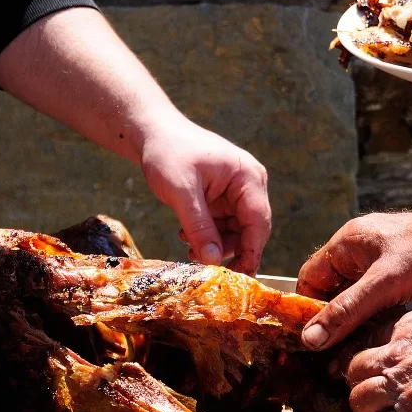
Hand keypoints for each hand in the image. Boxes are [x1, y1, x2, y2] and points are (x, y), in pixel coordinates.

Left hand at [139, 119, 270, 273]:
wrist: (152, 133)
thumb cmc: (168, 153)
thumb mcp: (182, 192)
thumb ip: (199, 227)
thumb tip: (213, 262)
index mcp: (248, 176)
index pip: (259, 221)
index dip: (251, 252)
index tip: (240, 278)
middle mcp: (249, 185)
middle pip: (250, 230)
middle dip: (229, 251)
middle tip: (208, 269)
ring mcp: (236, 193)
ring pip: (236, 232)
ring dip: (215, 245)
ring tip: (188, 247)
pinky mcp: (222, 199)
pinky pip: (222, 227)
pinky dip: (207, 236)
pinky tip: (186, 236)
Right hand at [300, 135, 411, 350]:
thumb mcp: (386, 284)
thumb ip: (346, 311)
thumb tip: (309, 339)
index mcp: (349, 241)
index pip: (310, 278)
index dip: (305, 309)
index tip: (307, 344)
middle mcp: (364, 249)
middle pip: (332, 290)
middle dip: (331, 320)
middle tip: (330, 357)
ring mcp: (387, 262)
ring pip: (359, 298)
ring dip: (357, 322)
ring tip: (356, 354)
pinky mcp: (408, 275)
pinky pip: (382, 300)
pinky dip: (379, 318)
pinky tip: (384, 340)